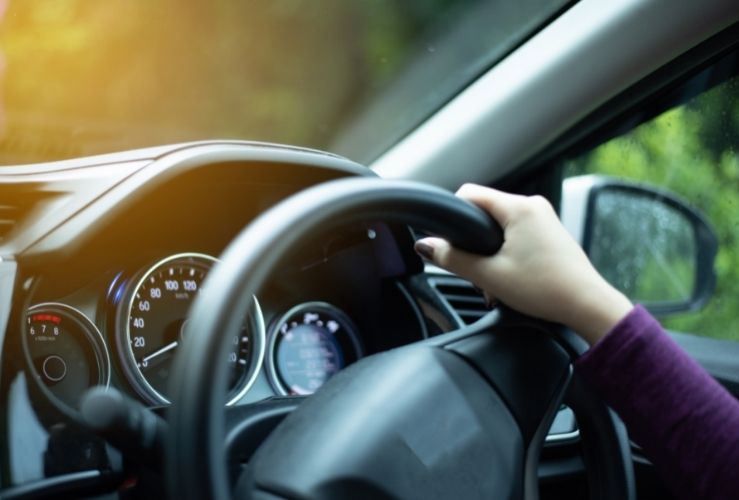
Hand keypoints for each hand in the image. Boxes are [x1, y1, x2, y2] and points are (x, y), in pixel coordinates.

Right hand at [414, 184, 632, 344]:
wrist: (587, 305)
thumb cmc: (546, 289)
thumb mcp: (489, 275)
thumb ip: (452, 258)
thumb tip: (425, 246)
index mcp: (519, 207)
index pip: (469, 194)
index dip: (453, 216)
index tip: (448, 241)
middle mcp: (533, 206)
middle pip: (485, 213)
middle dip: (474, 243)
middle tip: (476, 272)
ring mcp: (544, 219)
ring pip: (501, 227)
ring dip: (490, 254)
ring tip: (495, 283)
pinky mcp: (550, 234)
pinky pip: (517, 236)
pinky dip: (507, 255)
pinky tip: (510, 280)